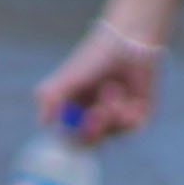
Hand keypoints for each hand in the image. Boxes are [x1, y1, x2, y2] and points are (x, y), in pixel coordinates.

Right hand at [33, 23, 163, 145]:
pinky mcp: (139, 116)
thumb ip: (49, 98)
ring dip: (111, 113)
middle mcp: (95, 119)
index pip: (69, 137)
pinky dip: (128, 114)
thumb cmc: (94, 58)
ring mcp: (118, 120)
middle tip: (96, 113)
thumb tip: (43, 123)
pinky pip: (132, 128)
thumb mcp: (66, 77)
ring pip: (112, 134)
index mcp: (75, 112)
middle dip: (92, 129)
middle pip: (90, 142)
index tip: (73, 128)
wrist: (128, 42)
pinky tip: (127, 95)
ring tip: (113, 87)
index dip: (71, 137)